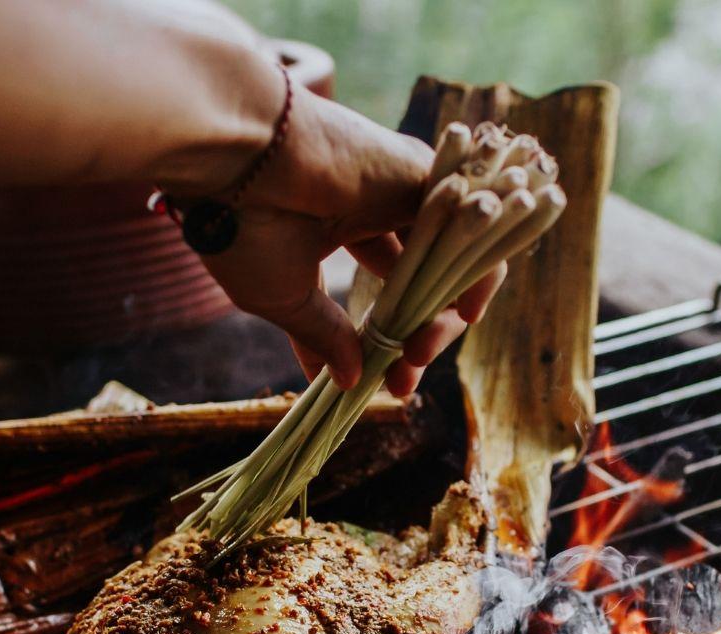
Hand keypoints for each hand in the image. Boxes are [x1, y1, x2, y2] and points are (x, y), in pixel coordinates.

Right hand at [188, 88, 507, 394]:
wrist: (240, 160)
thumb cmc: (243, 223)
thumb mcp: (281, 296)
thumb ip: (322, 335)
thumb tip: (345, 381)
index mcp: (338, 226)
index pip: (383, 290)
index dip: (385, 342)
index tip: (379, 385)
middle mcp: (378, 205)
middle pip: (421, 282)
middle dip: (415, 339)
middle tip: (403, 381)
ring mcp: (406, 189)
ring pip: (449, 262)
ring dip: (444, 317)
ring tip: (420, 354)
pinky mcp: (431, 177)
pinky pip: (476, 230)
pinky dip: (479, 272)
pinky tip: (464, 312)